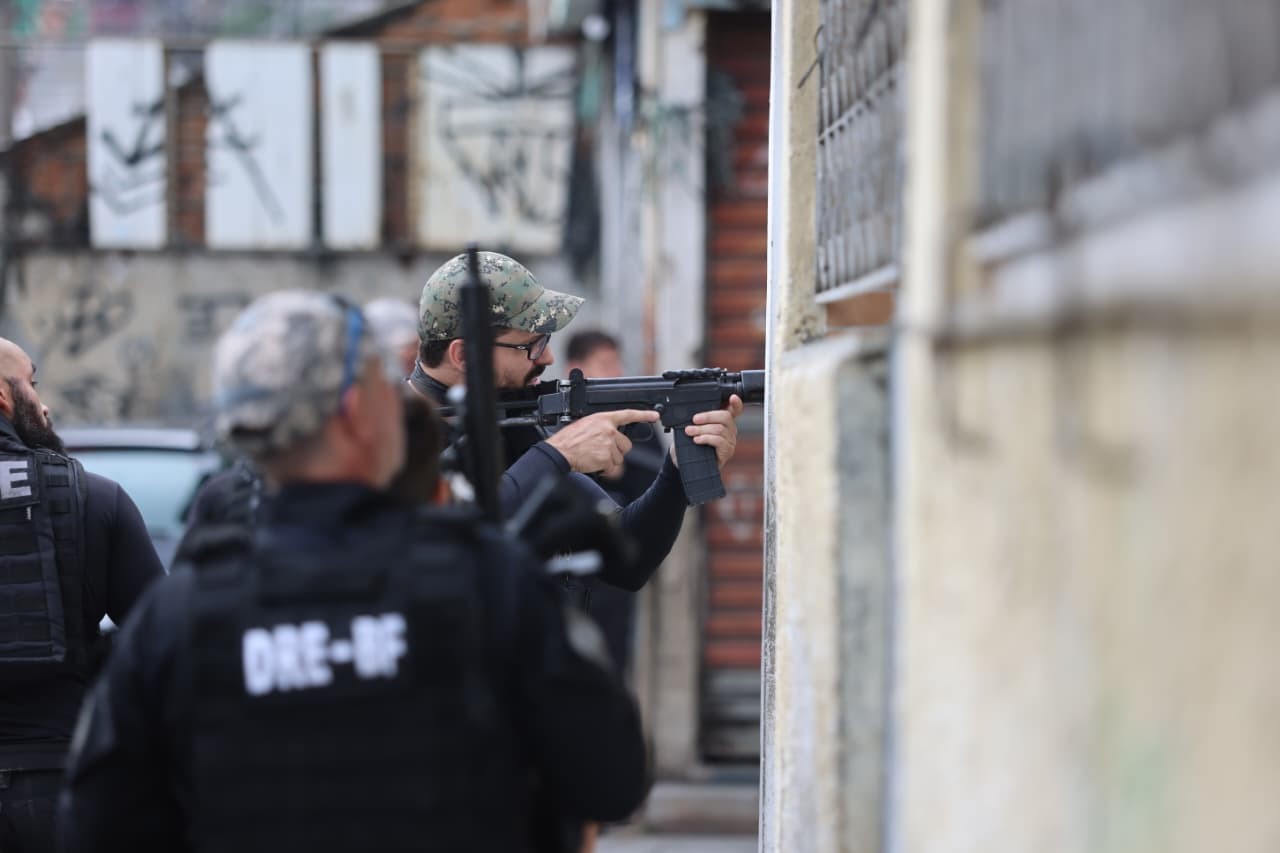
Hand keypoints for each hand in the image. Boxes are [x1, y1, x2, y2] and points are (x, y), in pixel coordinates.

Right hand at [544, 409, 659, 478]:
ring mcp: (608, 444)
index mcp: (603, 419)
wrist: (560, 451)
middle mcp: (608, 430)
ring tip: (593, 456)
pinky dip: (604, 469)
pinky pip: (612, 468)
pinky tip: (593, 462)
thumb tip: (612, 436)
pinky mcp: (607, 458)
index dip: (643, 415)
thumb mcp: (586, 424)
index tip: (654, 416)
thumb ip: (602, 428)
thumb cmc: (569, 439)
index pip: (628, 415)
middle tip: (601, 451)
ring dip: (608, 460)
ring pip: (619, 458)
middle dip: (617, 451)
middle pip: (626, 445)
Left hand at [676, 394, 743, 469]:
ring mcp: (730, 441)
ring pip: (719, 429)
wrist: (687, 461)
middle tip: (694, 419)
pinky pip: (718, 441)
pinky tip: (697, 440)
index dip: (736, 403)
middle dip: (708, 416)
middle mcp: (730, 429)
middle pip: (726, 416)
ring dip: (701, 429)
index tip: (732, 397)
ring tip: (690, 431)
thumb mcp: (693, 427)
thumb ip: (698, 418)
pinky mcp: (726, 452)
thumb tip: (692, 411)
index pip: (734, 409)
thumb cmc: (692, 442)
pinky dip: (705, 438)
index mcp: (724, 420)